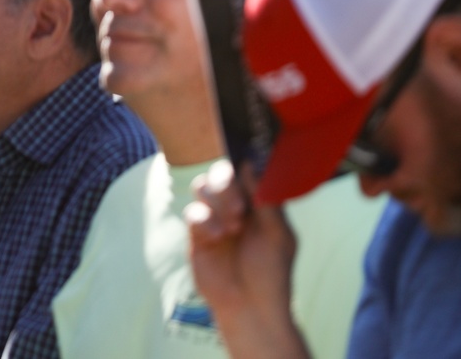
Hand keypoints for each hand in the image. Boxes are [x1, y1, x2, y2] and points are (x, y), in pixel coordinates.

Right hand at [184, 160, 308, 358]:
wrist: (252, 309)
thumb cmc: (271, 274)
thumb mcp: (278, 235)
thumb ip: (266, 200)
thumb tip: (250, 166)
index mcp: (256, 203)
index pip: (244, 171)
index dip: (242, 164)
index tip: (243, 164)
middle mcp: (233, 206)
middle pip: (220, 172)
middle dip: (226, 183)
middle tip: (240, 207)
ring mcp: (214, 218)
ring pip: (202, 186)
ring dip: (216, 200)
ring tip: (233, 226)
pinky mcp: (197, 235)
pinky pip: (192, 213)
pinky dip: (204, 220)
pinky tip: (218, 237)